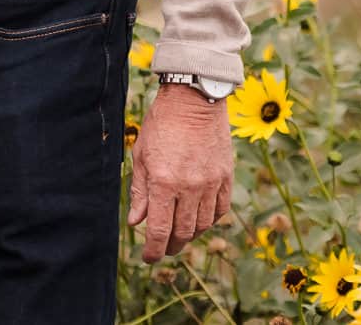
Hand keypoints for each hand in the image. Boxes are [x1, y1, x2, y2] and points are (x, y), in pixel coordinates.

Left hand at [126, 82, 233, 260]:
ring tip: (179, 235)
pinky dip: (209, 220)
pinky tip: (199, 219)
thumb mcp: (141, 156)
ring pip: (202, 225)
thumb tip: (135, 222)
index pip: (158, 230)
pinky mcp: (226, 178)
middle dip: (170, 246)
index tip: (148, 258)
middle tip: (162, 249)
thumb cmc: (161, 126)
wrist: (194, 101)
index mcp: (163, 182)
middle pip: (182, 232)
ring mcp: (210, 184)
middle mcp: (189, 187)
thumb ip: (139, 192)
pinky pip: (220, 210)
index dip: (152, 250)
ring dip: (190, 235)